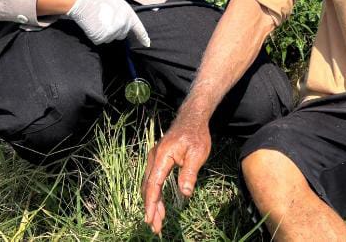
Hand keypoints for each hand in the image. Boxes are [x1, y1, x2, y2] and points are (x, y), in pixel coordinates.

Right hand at [66, 0, 149, 46]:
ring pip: (110, 38)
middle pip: (122, 34)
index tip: (147, 43)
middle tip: (104, 19)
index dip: (143, 37)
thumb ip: (122, 14)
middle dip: (115, 29)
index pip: (139, 28)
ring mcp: (112, 32)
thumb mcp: (116, 2)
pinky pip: (99, 40)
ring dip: (104, 32)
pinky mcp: (101, 37)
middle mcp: (123, 24)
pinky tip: (91, 25)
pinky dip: (95, 35)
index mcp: (129, 14)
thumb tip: (121, 23)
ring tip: (97, 19)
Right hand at [141, 117, 211, 234]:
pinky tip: (159, 205)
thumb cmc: (195, 135)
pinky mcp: (158, 160)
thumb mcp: (197, 154)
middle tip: (155, 227)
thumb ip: (189, 173)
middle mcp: (154, 158)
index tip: (151, 219)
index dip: (151, 204)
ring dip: (152, 203)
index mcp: (162, 157)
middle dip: (150, 208)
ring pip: (149, 185)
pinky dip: (154, 195)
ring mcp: (154, 159)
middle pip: (148, 188)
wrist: (191, 118)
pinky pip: (152, 180)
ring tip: (157, 221)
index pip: (153, 185)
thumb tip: (185, 193)